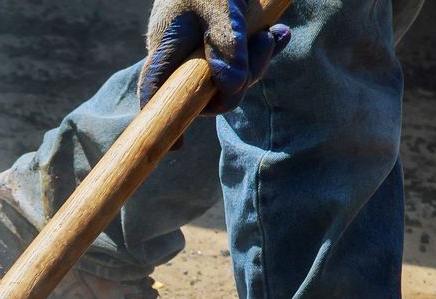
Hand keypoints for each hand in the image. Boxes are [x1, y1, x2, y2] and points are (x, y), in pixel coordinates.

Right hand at [140, 0, 289, 111]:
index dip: (163, 120)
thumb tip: (231, 87)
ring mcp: (203, 54)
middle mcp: (182, 58)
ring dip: (258, 61)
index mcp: (167, 48)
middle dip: (240, 80)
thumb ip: (226, 45)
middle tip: (264, 45)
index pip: (155, 90)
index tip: (179, 147)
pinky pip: (245, 62)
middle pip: (205, 92)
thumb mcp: (219, 6)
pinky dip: (264, 51)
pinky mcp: (225, 45)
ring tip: (273, 34)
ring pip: (230, 80)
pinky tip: (280, 35)